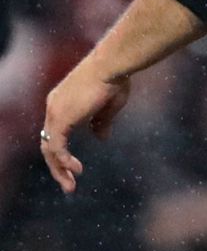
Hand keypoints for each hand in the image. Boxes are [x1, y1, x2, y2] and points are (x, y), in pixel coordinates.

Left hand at [41, 59, 132, 192]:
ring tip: (71, 186)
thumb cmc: (115, 79)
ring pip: (49, 148)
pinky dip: (65, 161)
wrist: (112, 65)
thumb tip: (101, 138)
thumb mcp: (109, 107)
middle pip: (48, 143)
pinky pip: (58, 147)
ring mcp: (55, 112)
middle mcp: (54, 107)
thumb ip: (101, 122)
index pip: (55, 133)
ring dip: (59, 169)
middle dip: (57, 167)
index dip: (62, 152)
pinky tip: (77, 170)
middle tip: (69, 185)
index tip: (74, 168)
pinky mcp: (61, 118)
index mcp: (62, 103)